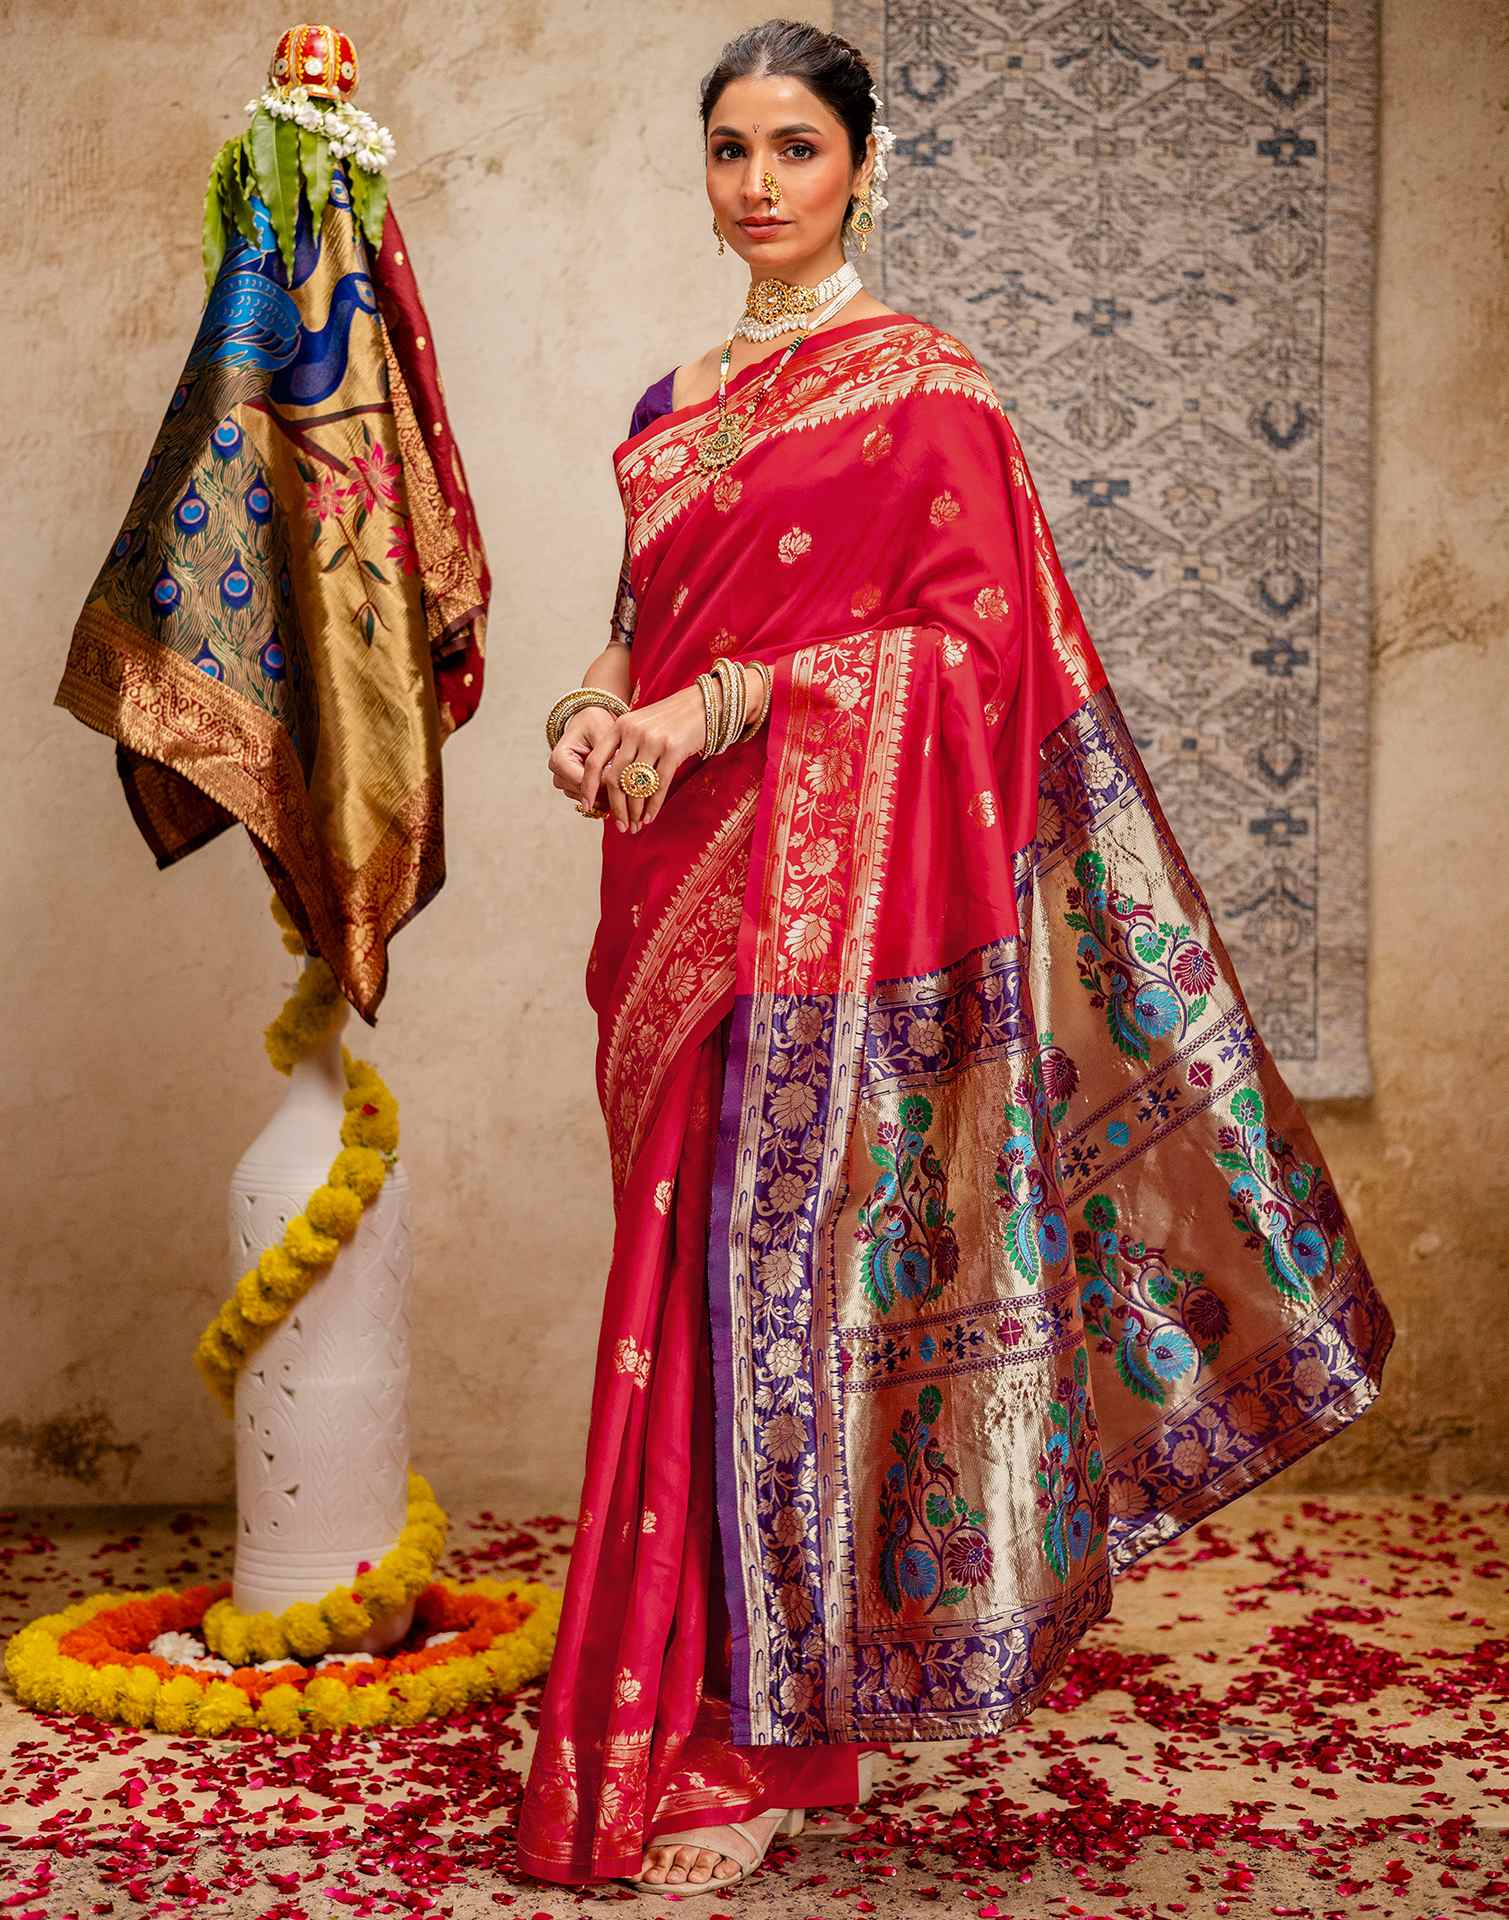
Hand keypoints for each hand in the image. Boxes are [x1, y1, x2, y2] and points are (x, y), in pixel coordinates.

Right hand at [548, 705, 619, 813]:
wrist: (591, 721)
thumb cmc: (595, 722)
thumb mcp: (603, 733)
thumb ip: (608, 755)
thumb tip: (618, 780)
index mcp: (559, 758)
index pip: (581, 780)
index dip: (603, 782)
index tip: (624, 779)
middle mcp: (558, 773)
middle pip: (583, 793)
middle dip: (607, 790)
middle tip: (630, 784)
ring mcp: (565, 782)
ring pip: (588, 799)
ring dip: (607, 795)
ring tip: (627, 783)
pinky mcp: (575, 788)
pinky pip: (592, 799)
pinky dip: (606, 795)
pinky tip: (621, 786)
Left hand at [581, 684, 708, 832]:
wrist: (706, 703)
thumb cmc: (672, 719)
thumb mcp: (642, 725)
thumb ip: (625, 747)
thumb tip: (613, 783)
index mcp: (620, 725)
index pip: (595, 762)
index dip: (588, 787)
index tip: (587, 805)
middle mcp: (633, 732)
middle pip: (615, 779)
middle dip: (616, 807)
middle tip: (620, 825)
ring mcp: (653, 741)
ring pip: (636, 785)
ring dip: (635, 811)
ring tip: (635, 825)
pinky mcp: (674, 749)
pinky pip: (658, 786)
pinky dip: (652, 806)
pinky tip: (650, 817)